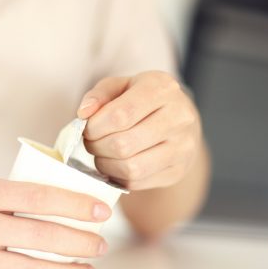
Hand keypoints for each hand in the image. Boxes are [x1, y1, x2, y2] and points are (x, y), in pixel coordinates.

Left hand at [77, 71, 201, 190]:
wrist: (177, 121)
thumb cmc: (140, 100)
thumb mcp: (119, 86)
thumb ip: (98, 95)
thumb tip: (83, 113)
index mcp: (162, 88)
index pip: (119, 115)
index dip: (94, 127)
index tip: (86, 129)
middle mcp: (179, 117)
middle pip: (122, 144)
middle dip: (96, 147)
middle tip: (91, 142)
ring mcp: (183, 147)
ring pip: (130, 168)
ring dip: (104, 164)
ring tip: (101, 154)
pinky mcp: (178, 170)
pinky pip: (136, 182)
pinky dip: (117, 176)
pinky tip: (114, 164)